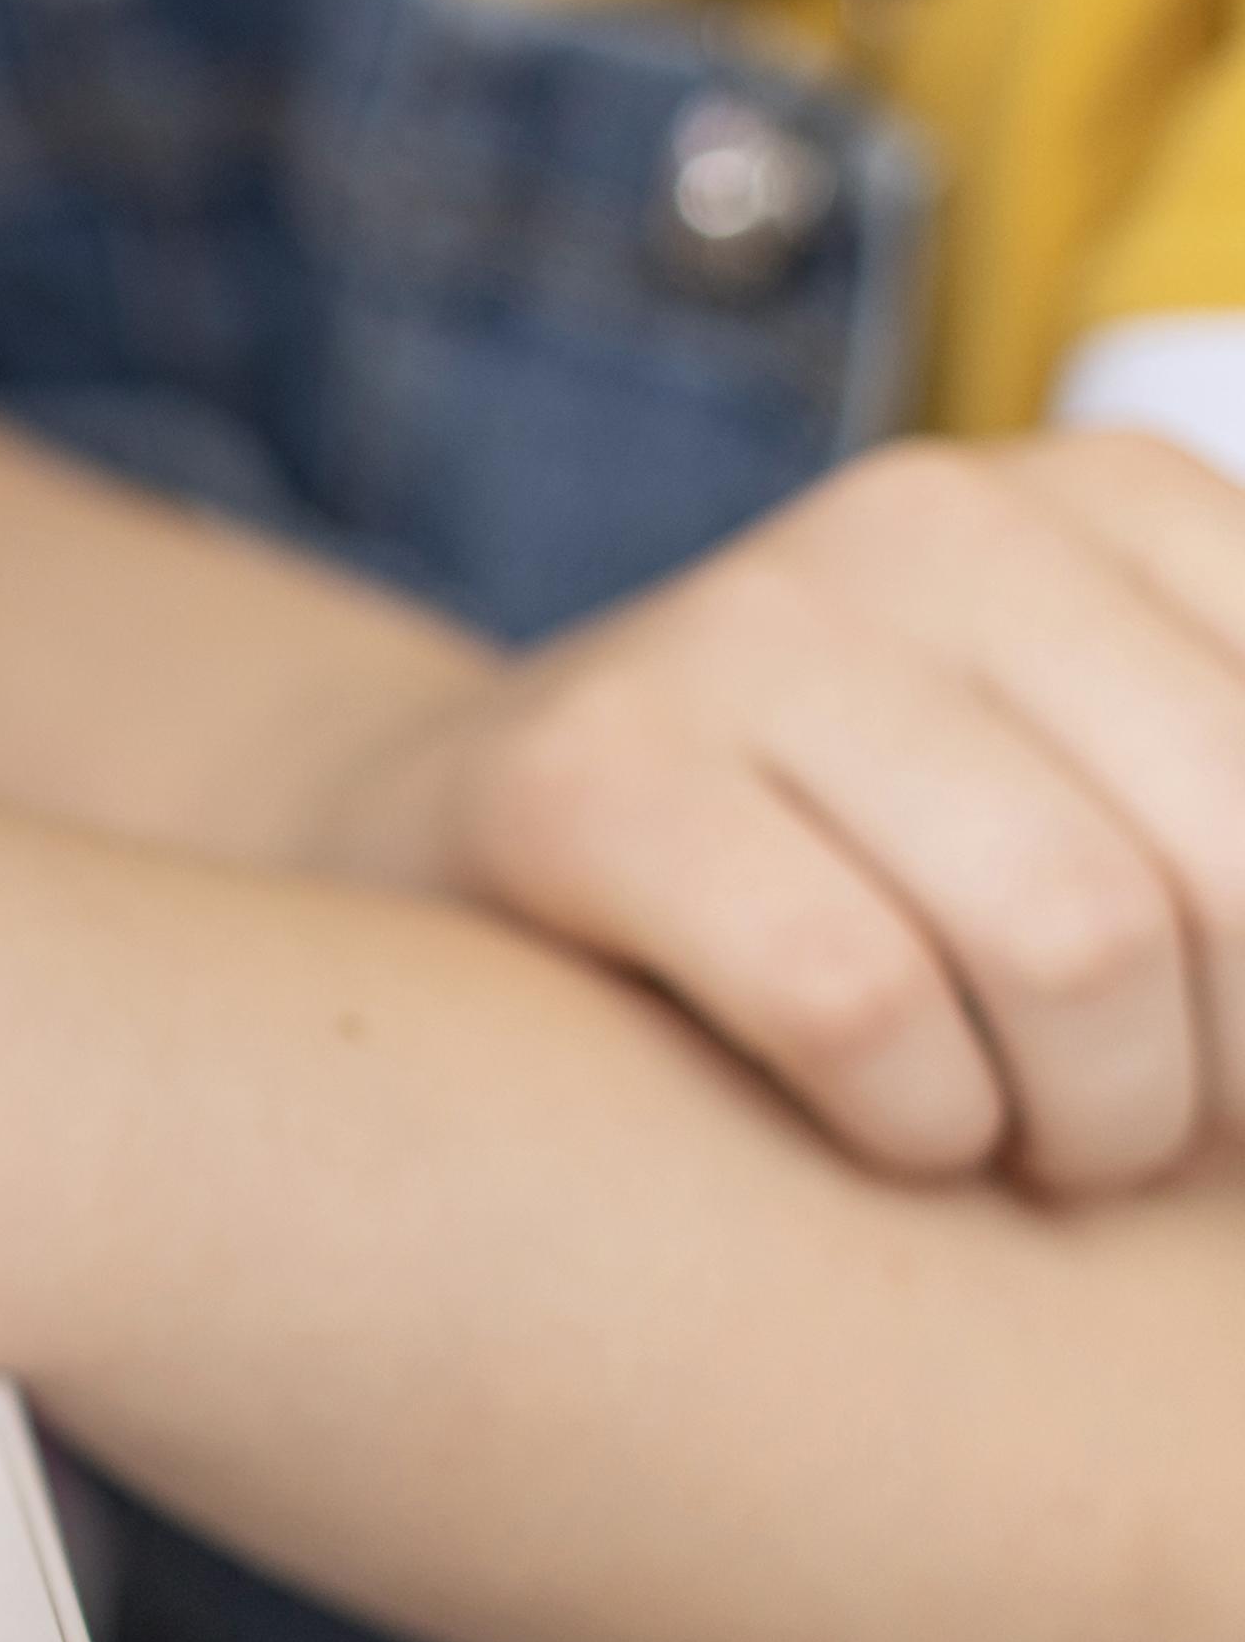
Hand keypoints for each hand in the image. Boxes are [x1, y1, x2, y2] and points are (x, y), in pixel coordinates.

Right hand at [316, 433, 1244, 1196]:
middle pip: (1239, 870)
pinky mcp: (583, 775)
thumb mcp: (1123, 779)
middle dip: (1242, 1076)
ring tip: (1042, 1144)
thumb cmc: (878, 865)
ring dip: (1092, 1124)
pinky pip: (862, 1007)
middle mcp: (932, 518)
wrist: (474, 847)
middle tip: (1165, 1139)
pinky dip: (916, 1126)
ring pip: (1076, 947)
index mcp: (1117, 497)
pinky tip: (889, 1125)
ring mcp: (738, 628)